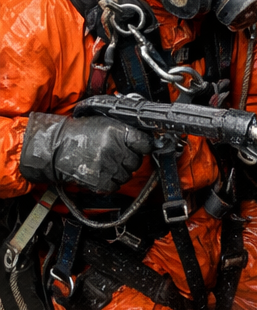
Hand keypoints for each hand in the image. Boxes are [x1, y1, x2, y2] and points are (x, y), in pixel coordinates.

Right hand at [20, 113, 152, 192]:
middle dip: (129, 160)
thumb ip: (125, 130)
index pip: (145, 143)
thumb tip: (147, 139)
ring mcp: (107, 166)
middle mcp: (114, 149)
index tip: (141, 147)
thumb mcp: (105, 123)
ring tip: (106, 164)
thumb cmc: (80, 134)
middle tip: (117, 156)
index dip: (144, 146)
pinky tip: (101, 173)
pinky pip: (115, 186)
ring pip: (127, 175)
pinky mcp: (99, 181)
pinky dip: (110, 182)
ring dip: (119, 172)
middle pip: (137, 161)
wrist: (55, 147)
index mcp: (117, 132)